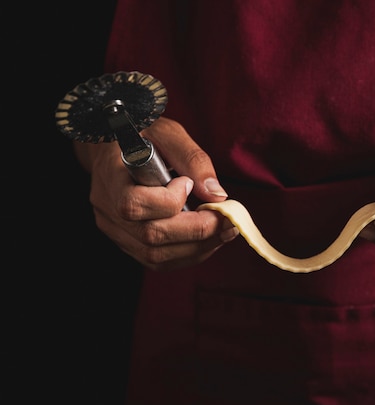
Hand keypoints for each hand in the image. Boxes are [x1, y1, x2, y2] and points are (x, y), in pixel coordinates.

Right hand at [74, 116, 237, 270]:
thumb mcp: (168, 133)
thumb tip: (217, 195)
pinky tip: (209, 238)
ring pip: (156, 255)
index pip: (133, 204)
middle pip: (150, 236)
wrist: (117, 148)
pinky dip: (190, 253)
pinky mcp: (128, 242)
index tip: (188, 184)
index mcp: (110, 176)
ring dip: (199, 247)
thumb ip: (192, 159)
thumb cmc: (143, 136)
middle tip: (226, 218)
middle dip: (197, 230)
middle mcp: (106, 208)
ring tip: (224, 229)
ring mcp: (115, 229)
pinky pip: (159, 260)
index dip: (169, 201)